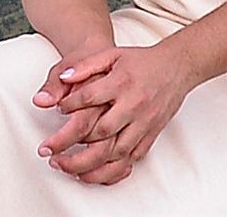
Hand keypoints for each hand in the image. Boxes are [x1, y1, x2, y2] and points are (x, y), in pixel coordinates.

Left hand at [46, 41, 198, 170]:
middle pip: (100, 131)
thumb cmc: (141, 61)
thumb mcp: (112, 54)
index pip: (89, 97)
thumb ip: (87, 65)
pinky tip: (95, 173)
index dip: (69, 105)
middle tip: (49, 151)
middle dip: (71, 144)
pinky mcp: (152, 134)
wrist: (177, 67)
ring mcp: (144, 122)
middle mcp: (133, 105)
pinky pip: (132, 158)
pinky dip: (113, 170)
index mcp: (122, 82)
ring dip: (89, 164)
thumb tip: (64, 77)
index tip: (57, 110)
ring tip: (67, 168)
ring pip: (116, 151)